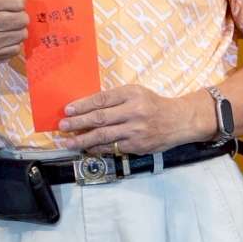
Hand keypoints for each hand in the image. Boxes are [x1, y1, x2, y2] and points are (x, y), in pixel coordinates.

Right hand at [0, 0, 28, 65]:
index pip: (20, 1)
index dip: (16, 2)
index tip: (6, 3)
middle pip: (23, 19)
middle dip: (18, 16)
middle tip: (7, 16)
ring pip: (22, 35)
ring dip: (16, 30)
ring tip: (5, 26)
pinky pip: (16, 49)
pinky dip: (11, 43)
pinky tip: (1, 38)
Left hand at [58, 83, 214, 154]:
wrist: (179, 121)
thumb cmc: (153, 104)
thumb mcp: (136, 93)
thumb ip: (115, 98)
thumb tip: (87, 106)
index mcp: (131, 94)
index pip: (102, 99)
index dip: (82, 105)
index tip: (68, 110)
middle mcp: (133, 111)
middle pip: (100, 118)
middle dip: (78, 123)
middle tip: (63, 126)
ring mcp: (135, 130)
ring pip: (104, 135)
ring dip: (84, 139)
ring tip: (69, 142)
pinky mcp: (137, 145)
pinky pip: (113, 147)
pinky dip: (97, 148)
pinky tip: (87, 147)